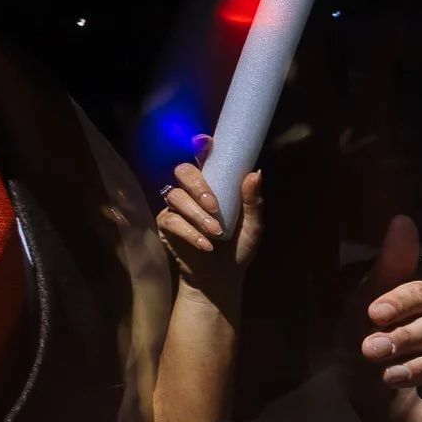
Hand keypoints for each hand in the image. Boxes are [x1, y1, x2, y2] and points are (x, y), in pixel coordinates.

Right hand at [157, 137, 262, 315]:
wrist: (222, 277)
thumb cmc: (239, 247)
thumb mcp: (253, 226)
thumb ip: (253, 201)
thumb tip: (255, 173)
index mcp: (214, 184)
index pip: (203, 157)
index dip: (201, 146)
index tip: (205, 144)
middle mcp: (192, 191)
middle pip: (183, 171)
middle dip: (198, 186)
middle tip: (214, 206)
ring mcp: (176, 207)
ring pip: (175, 196)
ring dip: (196, 214)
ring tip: (216, 232)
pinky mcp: (166, 226)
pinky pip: (171, 220)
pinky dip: (189, 232)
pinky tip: (205, 244)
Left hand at [340, 216, 421, 421]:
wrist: (361, 410)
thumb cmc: (363, 353)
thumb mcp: (363, 308)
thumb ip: (389, 266)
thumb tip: (403, 220)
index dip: (403, 301)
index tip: (374, 314)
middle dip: (408, 338)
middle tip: (372, 350)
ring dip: (421, 368)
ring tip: (388, 377)